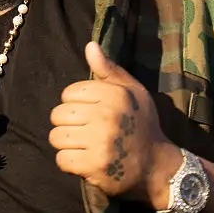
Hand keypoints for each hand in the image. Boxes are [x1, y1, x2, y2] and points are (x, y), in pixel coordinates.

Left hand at [48, 41, 177, 202]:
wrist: (157, 166)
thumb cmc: (142, 125)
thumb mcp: (133, 92)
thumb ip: (109, 70)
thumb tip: (89, 46)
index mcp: (115, 95)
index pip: (69, 93)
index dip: (75, 104)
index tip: (89, 113)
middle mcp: (107, 116)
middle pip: (58, 115)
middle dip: (67, 124)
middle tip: (84, 131)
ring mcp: (100, 142)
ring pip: (56, 137)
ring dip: (66, 144)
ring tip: (82, 145)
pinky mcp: (94, 166)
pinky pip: (61, 159)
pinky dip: (68, 162)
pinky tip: (83, 160)